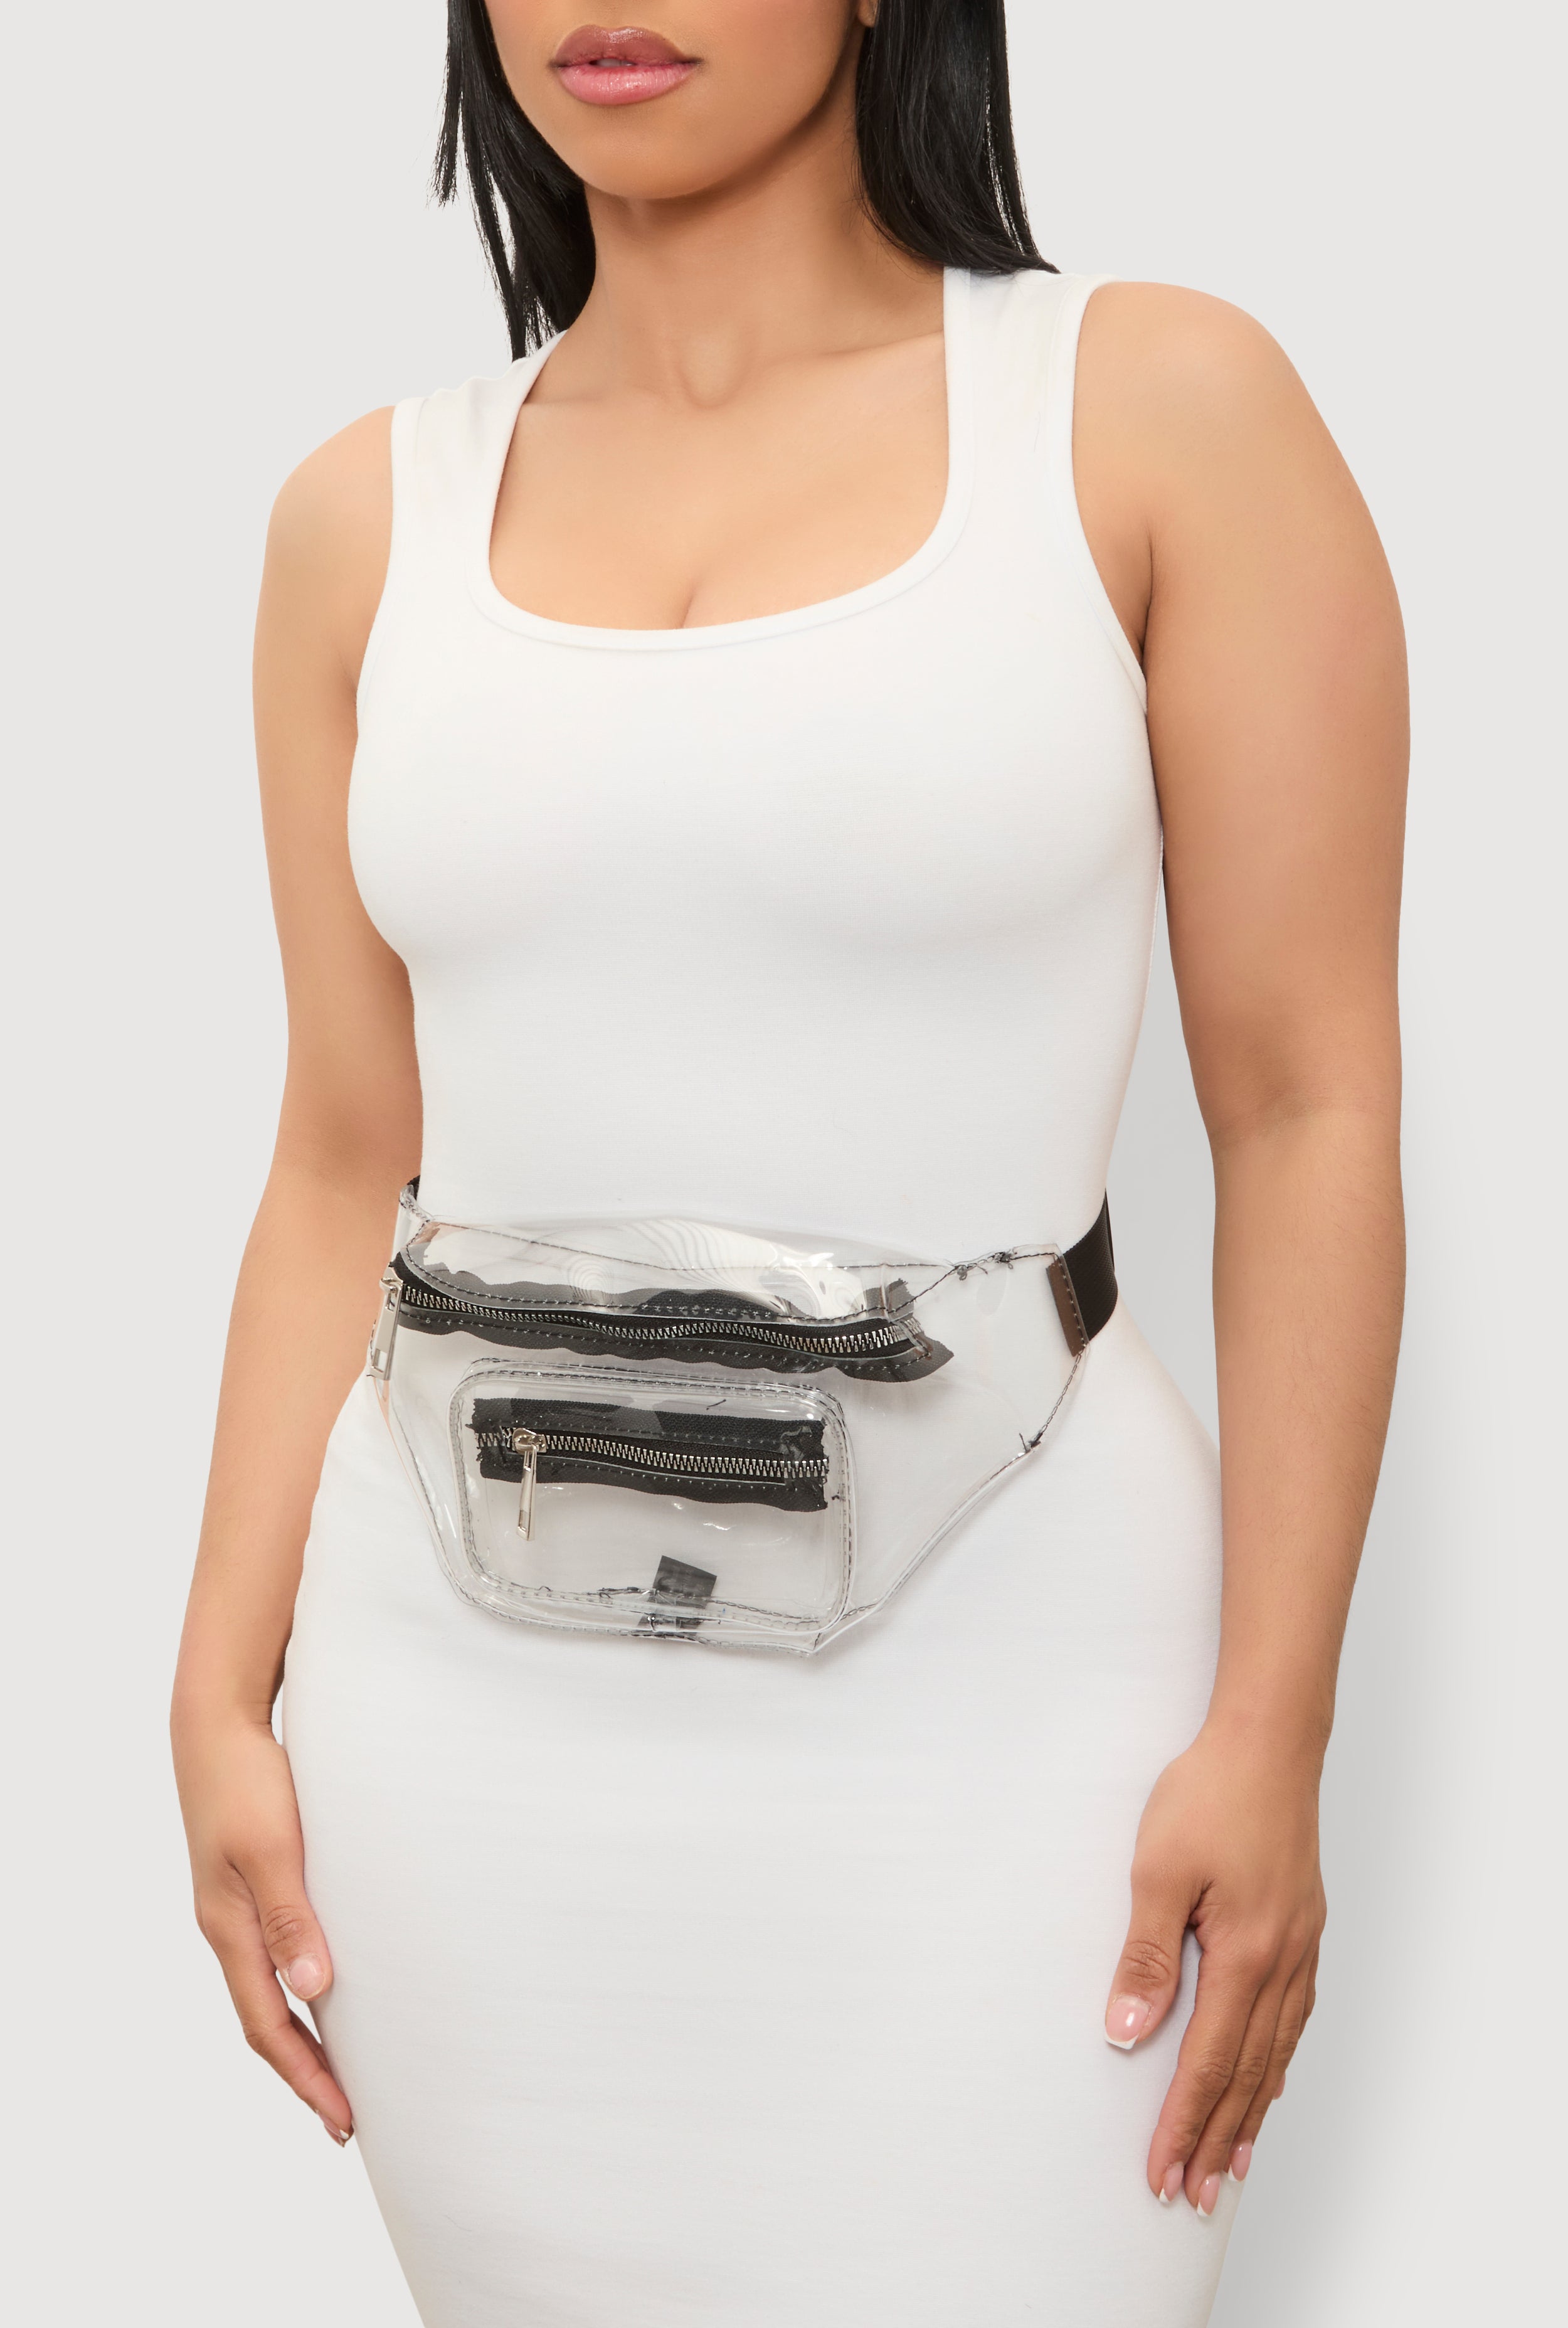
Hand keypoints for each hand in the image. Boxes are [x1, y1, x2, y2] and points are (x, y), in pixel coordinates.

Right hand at [173, 1710, 351, 2143]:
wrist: (218, 1725)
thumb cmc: (246, 1781)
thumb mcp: (270, 1849)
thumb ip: (291, 1919)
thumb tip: (313, 1992)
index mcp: (231, 1929)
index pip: (270, 2026)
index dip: (307, 2075)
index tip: (344, 2119)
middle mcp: (230, 1927)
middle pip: (267, 2020)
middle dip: (305, 2072)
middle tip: (346, 2117)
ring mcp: (238, 1906)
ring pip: (270, 1989)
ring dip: (303, 2034)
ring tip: (340, 2068)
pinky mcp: (253, 1880)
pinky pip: (276, 1952)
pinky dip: (300, 1986)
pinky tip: (325, 1987)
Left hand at [1103, 1718, 1324, 2212]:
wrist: (1268, 1740)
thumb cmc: (1211, 1793)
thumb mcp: (1159, 1870)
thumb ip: (1145, 1958)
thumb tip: (1127, 2033)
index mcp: (1245, 1956)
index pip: (1207, 2063)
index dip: (1184, 2124)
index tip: (1163, 2172)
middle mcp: (1282, 1962)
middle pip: (1247, 2073)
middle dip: (1217, 2138)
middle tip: (1194, 2193)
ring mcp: (1300, 1945)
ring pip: (1275, 2052)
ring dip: (1251, 2112)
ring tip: (1233, 2162)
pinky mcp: (1303, 1926)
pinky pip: (1293, 2017)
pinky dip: (1277, 2061)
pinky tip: (1268, 2077)